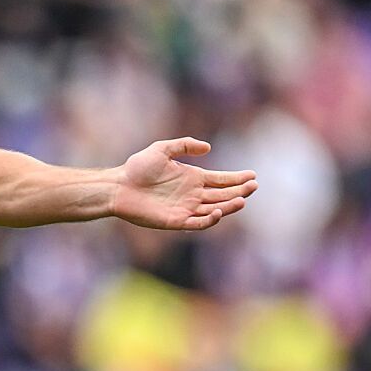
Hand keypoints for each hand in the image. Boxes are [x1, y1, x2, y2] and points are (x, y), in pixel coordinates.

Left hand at [110, 138, 255, 232]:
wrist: (118, 186)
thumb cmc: (137, 168)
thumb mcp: (162, 149)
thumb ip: (184, 146)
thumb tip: (208, 148)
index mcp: (192, 178)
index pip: (221, 180)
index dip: (237, 179)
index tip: (252, 176)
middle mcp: (192, 195)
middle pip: (222, 195)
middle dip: (239, 192)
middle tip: (253, 187)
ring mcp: (185, 209)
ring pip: (214, 210)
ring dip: (228, 207)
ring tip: (242, 200)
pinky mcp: (174, 221)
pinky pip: (196, 223)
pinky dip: (209, 220)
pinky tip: (217, 212)